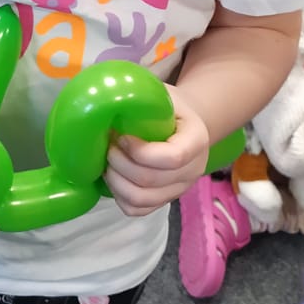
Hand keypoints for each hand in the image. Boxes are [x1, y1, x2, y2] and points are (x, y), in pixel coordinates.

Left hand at [105, 85, 211, 215]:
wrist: (182, 124)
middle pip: (152, 180)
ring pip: (142, 199)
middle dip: (120, 164)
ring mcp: (179, 189)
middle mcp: (193, 169)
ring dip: (116, 182)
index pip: (173, 157)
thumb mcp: (162, 93)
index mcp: (197, 140)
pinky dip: (119, 197)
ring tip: (108, 163)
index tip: (122, 137)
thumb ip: (142, 95)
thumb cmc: (168, 106)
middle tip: (108, 147)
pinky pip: (137, 210)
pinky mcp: (164, 200)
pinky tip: (115, 177)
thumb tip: (106, 98)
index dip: (141, 152)